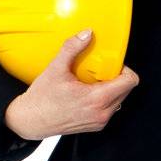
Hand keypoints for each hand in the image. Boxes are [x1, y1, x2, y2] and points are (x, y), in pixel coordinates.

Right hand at [4, 29, 139, 140]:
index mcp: (97, 99)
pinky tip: (88, 93)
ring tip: (93, 83)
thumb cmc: (42, 98)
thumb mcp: (56, 68)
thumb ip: (73, 48)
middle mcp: (102, 113)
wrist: (30, 120)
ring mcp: (100, 122)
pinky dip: (104, 99)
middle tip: (100, 71)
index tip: (112, 64)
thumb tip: (86, 34)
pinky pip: (110, 109)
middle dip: (117, 78)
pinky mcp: (96, 126)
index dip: (125, 69)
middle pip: (127, 90)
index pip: (130, 82)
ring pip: (119, 100)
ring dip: (112, 89)